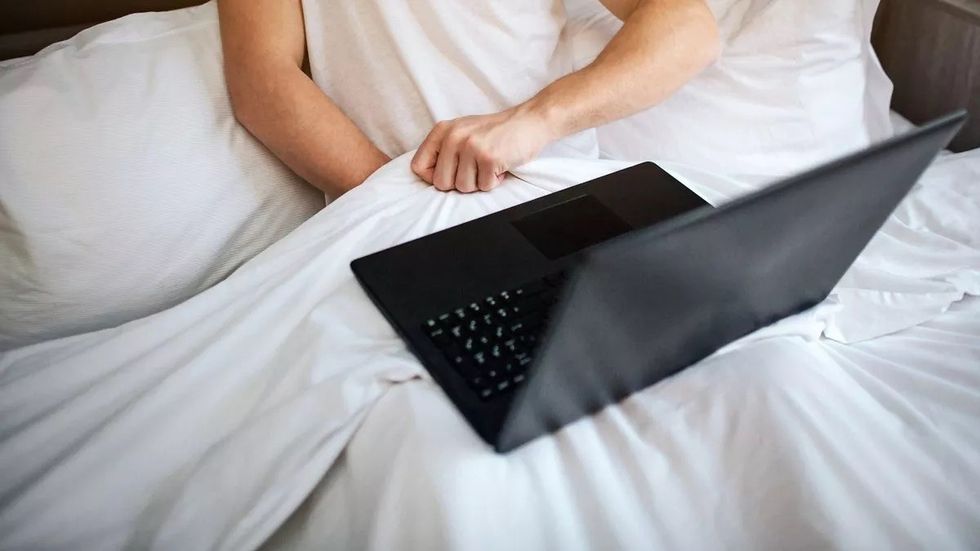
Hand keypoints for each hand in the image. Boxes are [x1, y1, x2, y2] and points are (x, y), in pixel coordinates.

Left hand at [411, 106, 554, 192]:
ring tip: (488, 165)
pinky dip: (494, 181)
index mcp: (442, 131)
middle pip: (441, 183)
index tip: (451, 173)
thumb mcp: (462, 132)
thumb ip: (443, 151)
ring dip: (479, 182)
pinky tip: (499, 165)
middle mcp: (453, 137)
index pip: (418, 167)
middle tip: (475, 168)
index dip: (433, 177)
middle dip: (460, 182)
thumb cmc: (494, 132)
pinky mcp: (489, 158)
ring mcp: (471, 147)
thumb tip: (427, 177)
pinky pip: (484, 186)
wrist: (528, 121)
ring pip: (463, 187)